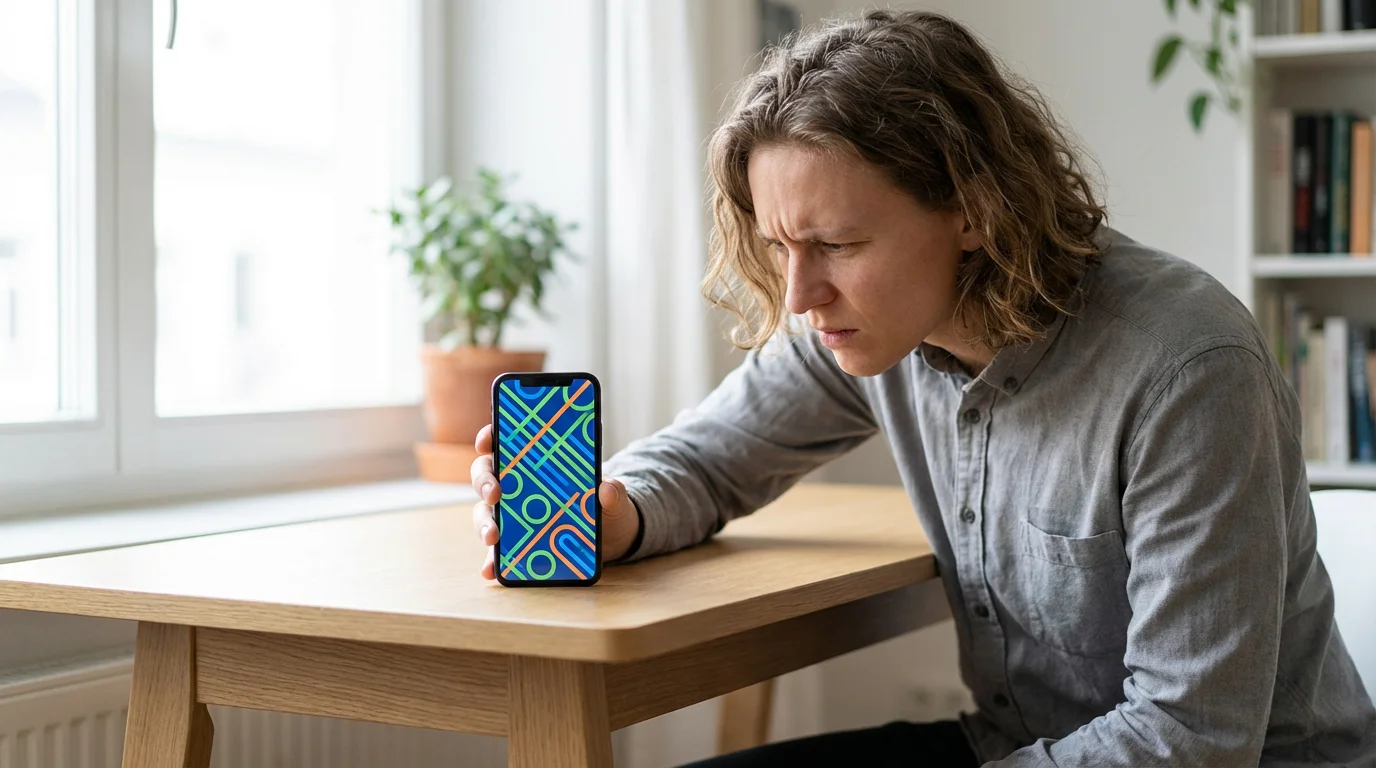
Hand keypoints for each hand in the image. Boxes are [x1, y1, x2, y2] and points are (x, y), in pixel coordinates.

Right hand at [469, 423, 641, 580]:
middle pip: (487, 476)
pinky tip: (491, 570)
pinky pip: (497, 553)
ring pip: (486, 513)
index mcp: (535, 462)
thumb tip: (606, 489)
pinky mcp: (516, 544)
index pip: (504, 442)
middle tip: (494, 494)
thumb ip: (613, 491)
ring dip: (484, 524)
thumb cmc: (605, 505)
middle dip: (485, 482)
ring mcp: (513, 515)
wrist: (610, 537)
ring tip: (492, 538)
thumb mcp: (614, 497)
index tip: (486, 442)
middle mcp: (516, 485)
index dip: (490, 438)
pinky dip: (491, 561)